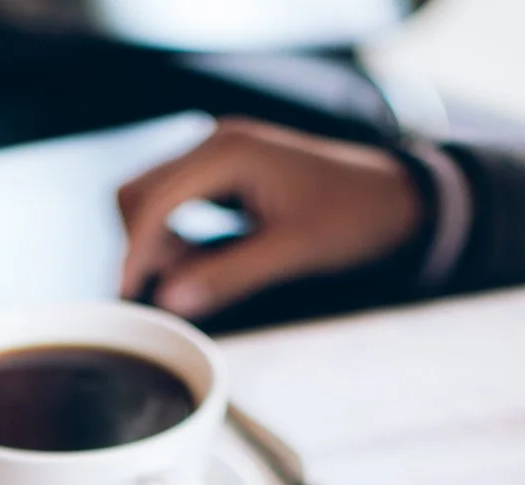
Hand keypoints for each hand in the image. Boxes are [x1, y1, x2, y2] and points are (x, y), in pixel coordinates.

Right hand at [118, 119, 424, 316]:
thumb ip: (229, 276)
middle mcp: (217, 143)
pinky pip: (179, 201)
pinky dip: (175, 236)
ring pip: (154, 196)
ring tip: (185, 284)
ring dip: (156, 243)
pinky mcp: (228, 171)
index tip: (129, 300)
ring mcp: (221, 153)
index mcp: (230, 152)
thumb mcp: (293, 252)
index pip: (154, 202)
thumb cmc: (353, 218)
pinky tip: (197, 268)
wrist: (395, 197)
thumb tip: (170, 302)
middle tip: (158, 296)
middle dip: (140, 246)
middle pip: (140, 193)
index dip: (136, 255)